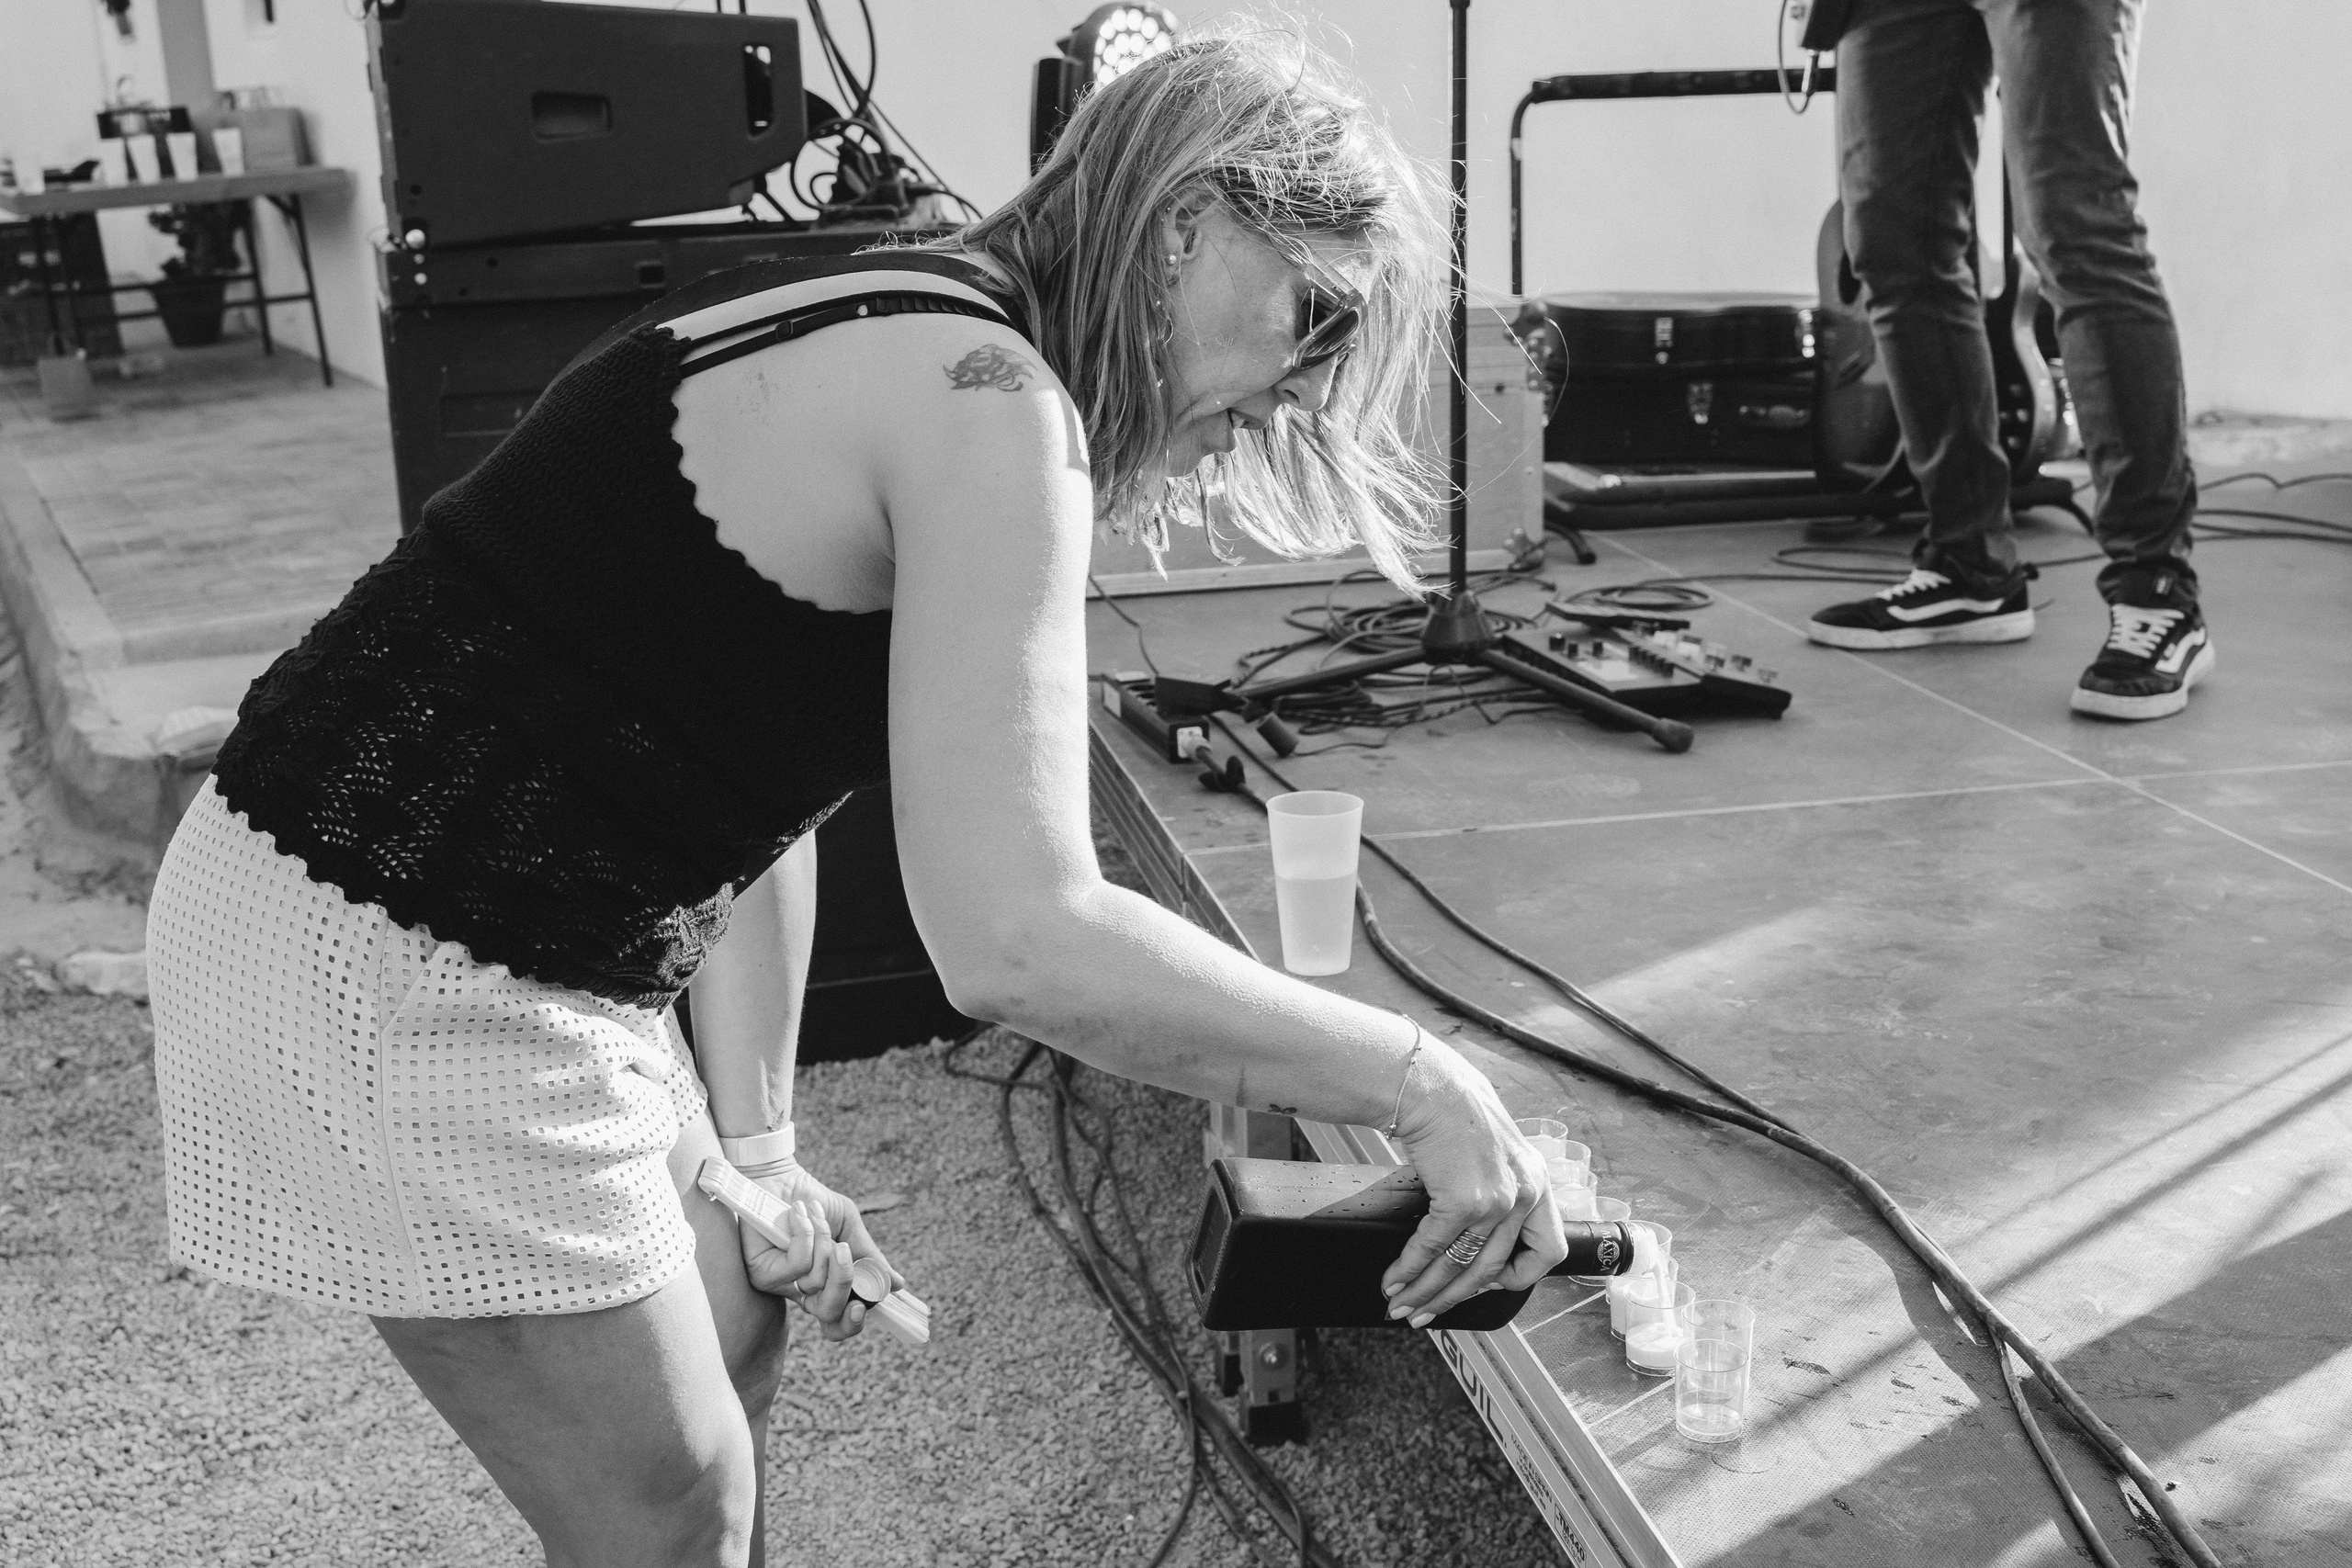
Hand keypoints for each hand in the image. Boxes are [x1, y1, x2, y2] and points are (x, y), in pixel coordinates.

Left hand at [740, 1165, 904, 1342]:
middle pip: (829, 1313)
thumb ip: (869, 1258)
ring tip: (815, 1215)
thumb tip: (897, 1285)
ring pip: (815, 1283)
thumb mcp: (849, 1228)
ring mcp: (779, 1285)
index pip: (837, 1324)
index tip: (864, 1307)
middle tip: (844, 1249)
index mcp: (824, 1287)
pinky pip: (798, 1265)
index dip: (851, 1323)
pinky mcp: (761, 1272)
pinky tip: (798, 1214)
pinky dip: (807, 1234)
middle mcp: (800, 1292)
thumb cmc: (815, 1202)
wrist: (781, 1176)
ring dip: (823, 1242)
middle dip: (844, 1280)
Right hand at [1378, 1036, 1564, 1327]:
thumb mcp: (1496, 1152)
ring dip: (1425, 1291)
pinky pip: (1433, 1248)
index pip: (1549, 1251)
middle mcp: (1525, 1195)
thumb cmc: (1455, 1113)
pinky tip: (1393, 1279)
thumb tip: (1473, 1228)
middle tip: (1426, 1313)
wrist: (1431, 1086)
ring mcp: (1497, 1201)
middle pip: (1491, 1269)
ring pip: (1460, 1266)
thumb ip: (1498, 1187)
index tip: (1486, 1285)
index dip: (1518, 1277)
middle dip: (1453, 1299)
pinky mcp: (1463, 1201)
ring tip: (1401, 1304)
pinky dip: (1409, 1269)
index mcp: (1538, 1184)